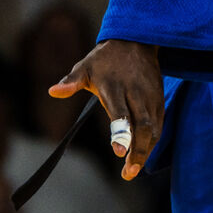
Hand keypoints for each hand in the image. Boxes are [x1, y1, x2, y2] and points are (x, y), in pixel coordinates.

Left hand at [49, 40, 162, 179]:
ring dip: (146, 151)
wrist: (137, 39)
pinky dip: (153, 141)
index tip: (118, 153)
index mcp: (115, 86)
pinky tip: (142, 155)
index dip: (121, 133)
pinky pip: (159, 124)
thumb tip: (52, 92)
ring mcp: (150, 97)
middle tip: (128, 173)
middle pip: (143, 126)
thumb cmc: (105, 58)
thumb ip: (71, 81)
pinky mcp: (159, 99)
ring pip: (154, 128)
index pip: (121, 113)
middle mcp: (136, 93)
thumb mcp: (85, 66)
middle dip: (138, 151)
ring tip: (133, 170)